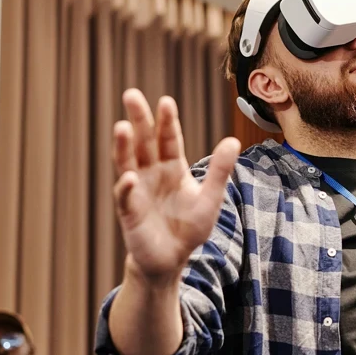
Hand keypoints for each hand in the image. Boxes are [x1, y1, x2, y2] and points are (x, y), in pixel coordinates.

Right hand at [113, 89, 240, 282]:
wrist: (171, 259)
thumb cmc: (189, 228)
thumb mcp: (210, 198)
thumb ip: (220, 170)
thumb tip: (233, 140)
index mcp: (172, 167)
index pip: (169, 138)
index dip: (167, 120)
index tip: (165, 101)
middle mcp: (151, 173)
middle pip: (143, 141)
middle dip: (138, 119)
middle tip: (131, 95)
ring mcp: (138, 190)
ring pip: (127, 163)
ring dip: (123, 146)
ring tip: (122, 127)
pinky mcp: (130, 212)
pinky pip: (126, 197)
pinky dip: (126, 187)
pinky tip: (128, 177)